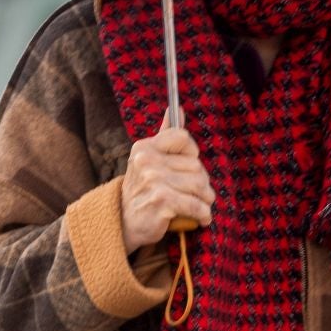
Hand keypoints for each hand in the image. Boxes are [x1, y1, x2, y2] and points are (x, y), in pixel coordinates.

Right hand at [119, 123, 214, 250]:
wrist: (124, 222)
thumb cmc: (142, 189)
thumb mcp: (149, 159)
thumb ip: (165, 135)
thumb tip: (176, 108)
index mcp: (145, 147)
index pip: (182, 138)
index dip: (191, 152)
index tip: (189, 167)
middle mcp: (147, 161)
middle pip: (196, 165)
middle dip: (202, 182)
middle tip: (199, 193)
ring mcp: (153, 181)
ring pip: (199, 185)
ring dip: (206, 199)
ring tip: (202, 205)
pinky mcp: (161, 202)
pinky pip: (195, 205)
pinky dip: (203, 214)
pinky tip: (202, 218)